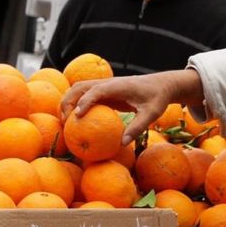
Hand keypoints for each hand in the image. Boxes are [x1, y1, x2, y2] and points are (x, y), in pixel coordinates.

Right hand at [60, 69, 203, 145]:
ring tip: (64, 121)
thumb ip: (137, 127)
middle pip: (80, 86)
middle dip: (68, 101)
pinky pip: (85, 95)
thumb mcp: (151, 114)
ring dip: (68, 101)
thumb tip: (122, 144)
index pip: (96, 90)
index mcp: (118, 85)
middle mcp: (108, 83)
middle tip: (64, 122)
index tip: (76, 117)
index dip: (84, 102)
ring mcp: (104, 85)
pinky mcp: (104, 91)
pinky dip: (75, 103)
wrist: (161, 84)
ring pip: (78, 88)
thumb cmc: (157, 98)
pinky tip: (73, 121)